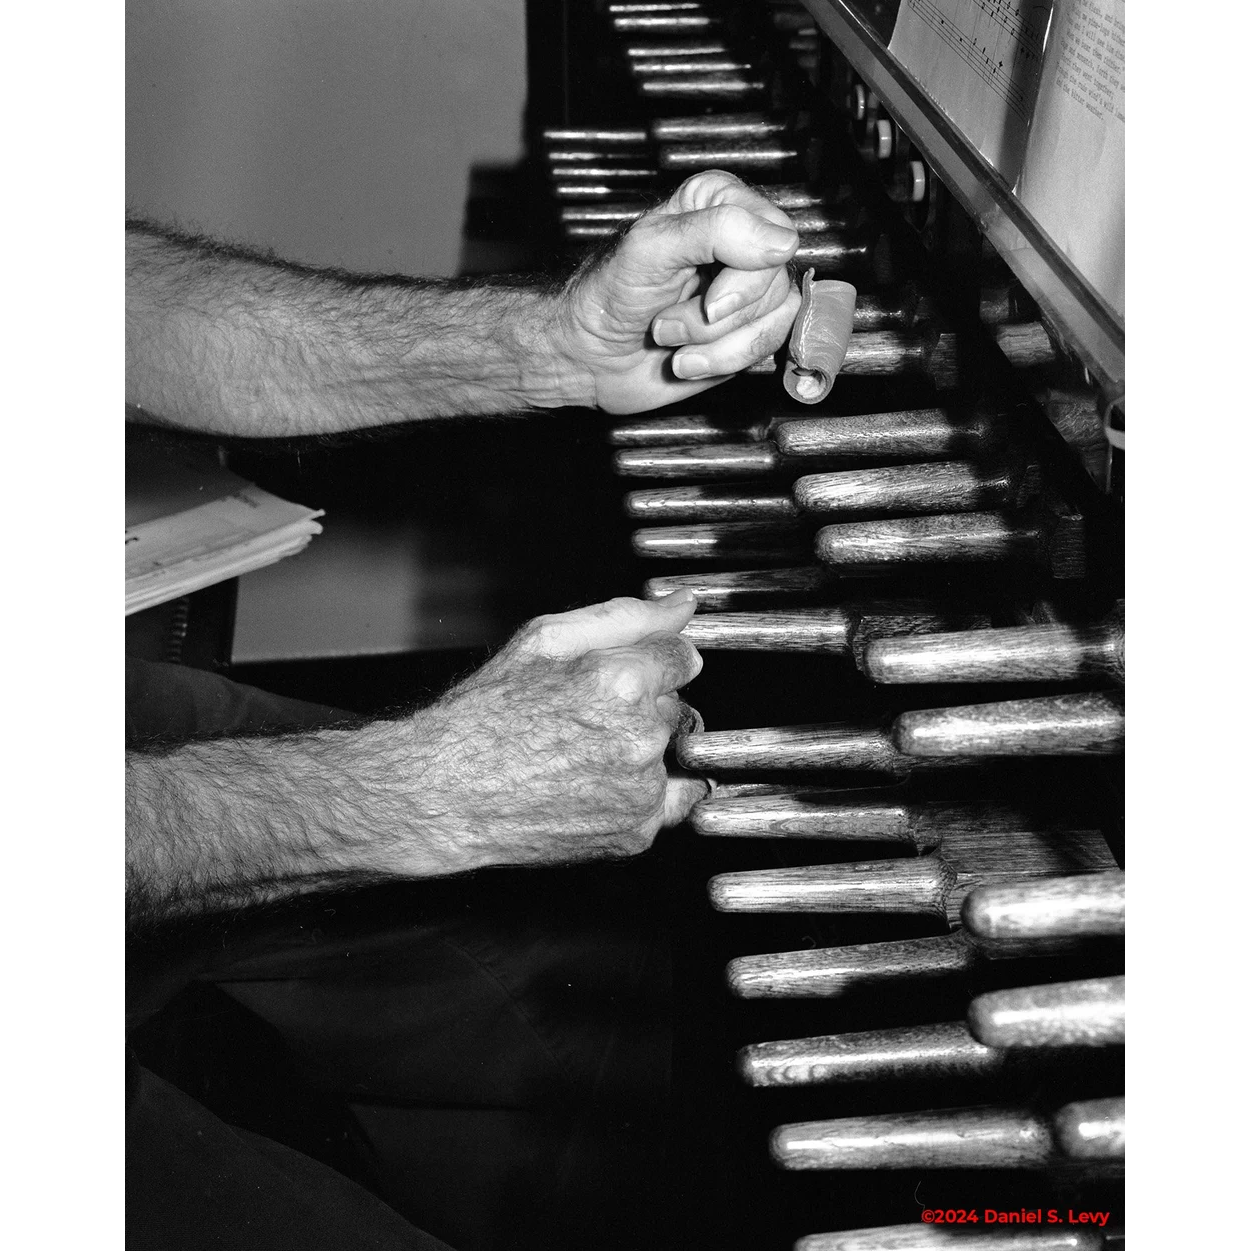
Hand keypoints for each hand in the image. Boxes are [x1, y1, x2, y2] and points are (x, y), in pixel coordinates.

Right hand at [401, 592, 708, 871]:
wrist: (445, 795)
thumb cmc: (482, 718)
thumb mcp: (544, 641)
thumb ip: (625, 617)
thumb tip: (682, 605)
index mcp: (621, 682)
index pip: (683, 657)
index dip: (650, 663)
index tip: (620, 678)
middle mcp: (640, 736)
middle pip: (676, 704)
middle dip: (641, 706)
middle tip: (581, 718)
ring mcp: (641, 789)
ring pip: (669, 751)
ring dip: (640, 749)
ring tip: (579, 754)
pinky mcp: (637, 830)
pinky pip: (667, 800)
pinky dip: (641, 793)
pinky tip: (593, 786)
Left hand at [554, 169, 802, 413]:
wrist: (588, 356)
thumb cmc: (607, 296)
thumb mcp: (651, 249)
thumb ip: (715, 232)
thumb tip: (781, 241)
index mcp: (719, 203)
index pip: (775, 235)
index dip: (746, 277)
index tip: (708, 301)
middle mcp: (741, 242)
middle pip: (774, 284)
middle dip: (717, 318)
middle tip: (666, 321)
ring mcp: (747, 291)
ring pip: (774, 321)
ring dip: (715, 344)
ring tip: (669, 337)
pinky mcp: (747, 331)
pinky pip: (766, 349)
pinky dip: (721, 362)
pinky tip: (687, 359)